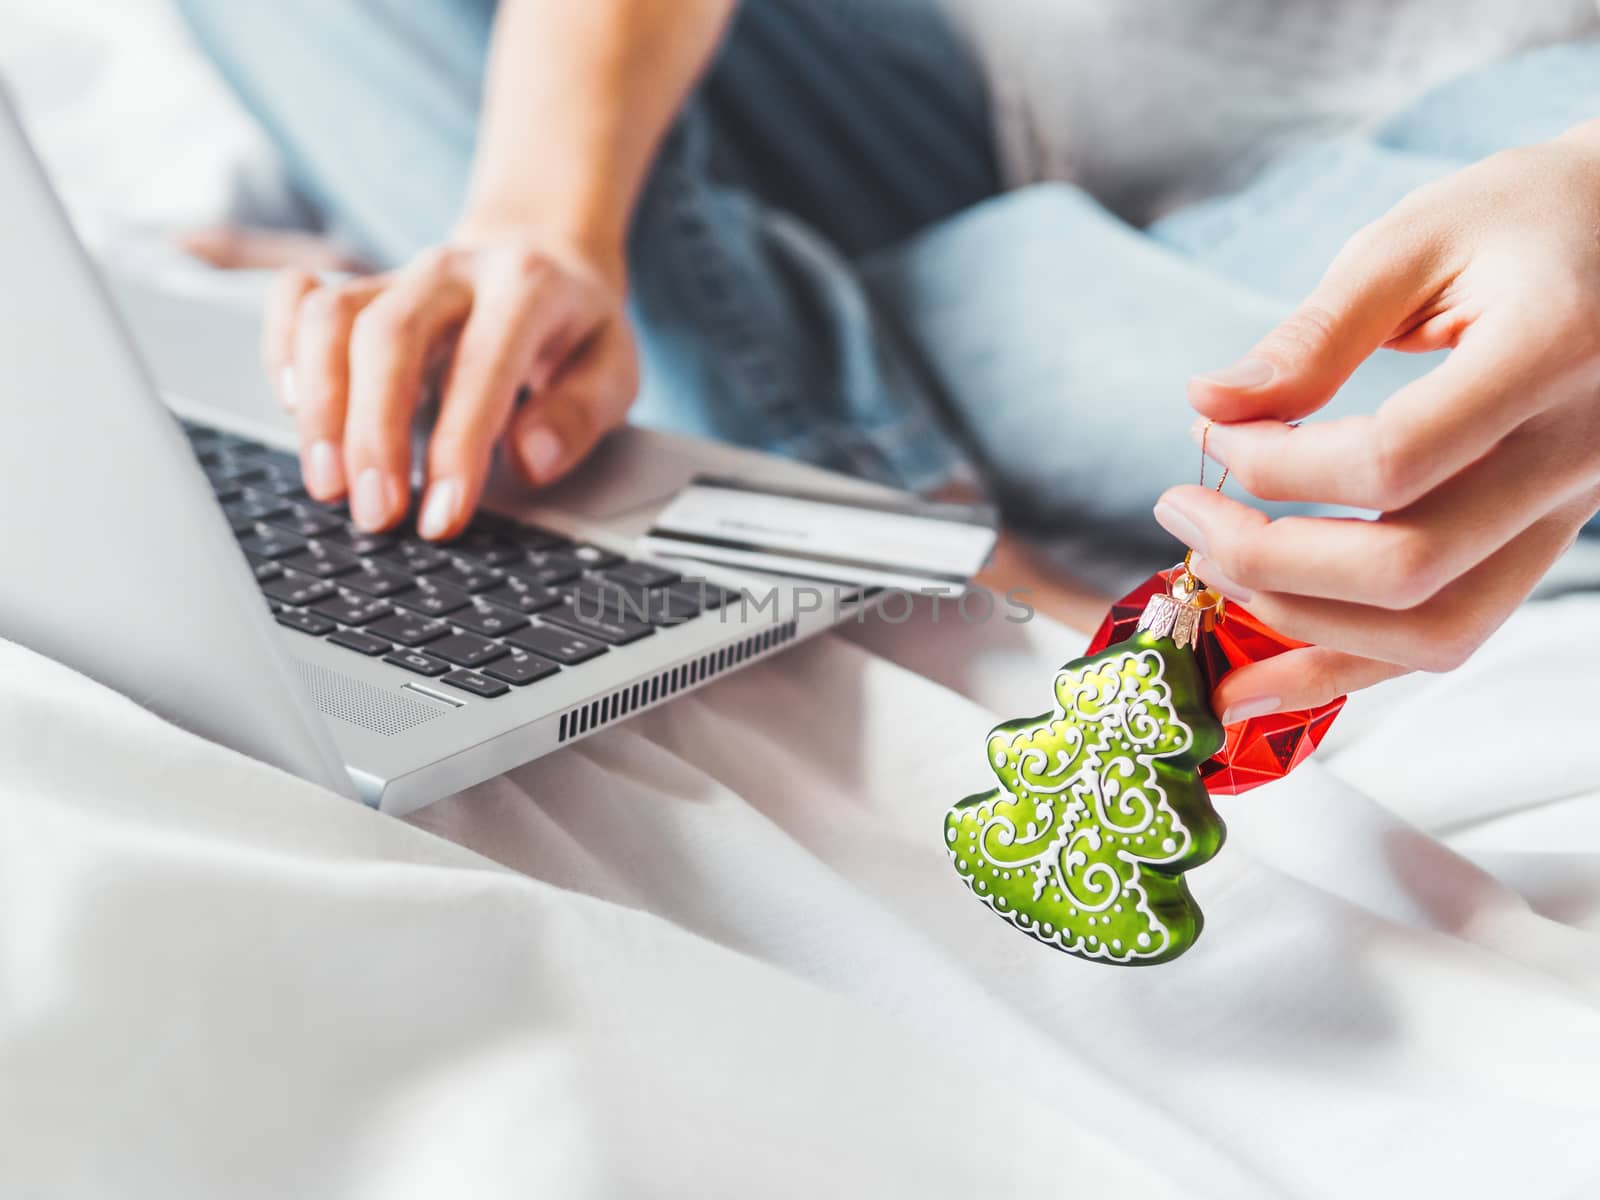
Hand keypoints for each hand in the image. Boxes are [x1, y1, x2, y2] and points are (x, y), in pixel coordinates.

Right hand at [265, 232, 637, 538]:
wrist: (543, 252)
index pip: (481, 367)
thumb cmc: (576, 328)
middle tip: (374, 514)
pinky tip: (290, 410)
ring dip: (318, 406)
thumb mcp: (613, 369)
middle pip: (387, 336)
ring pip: (330, 317)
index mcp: (526, 289)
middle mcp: (452, 272)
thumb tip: (529, 461)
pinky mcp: (356, 286)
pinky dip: (280, 350)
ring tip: (328, 485)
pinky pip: (295, 298)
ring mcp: (396, 274)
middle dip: (373, 434)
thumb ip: (579, 415)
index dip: (456, 447)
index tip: (441, 518)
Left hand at [1153, 121, 1599, 722]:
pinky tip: (1262, 683)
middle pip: (1409, 566)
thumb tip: (1207, 404)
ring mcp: (1568, 513)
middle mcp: (1576, 456)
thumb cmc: (1527, 218)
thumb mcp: (1416, 240)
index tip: (1213, 434)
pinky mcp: (1543, 541)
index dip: (1279, 465)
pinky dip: (1352, 666)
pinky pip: (1452, 634)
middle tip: (1182, 513)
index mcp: (1550, 356)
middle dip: (1268, 557)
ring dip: (1303, 627)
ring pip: (1438, 629)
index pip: (1396, 459)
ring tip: (1209, 583)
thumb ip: (1314, 333)